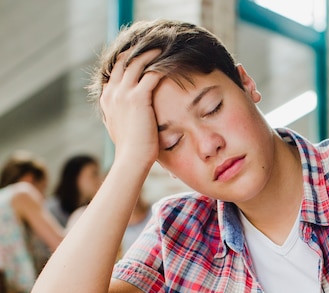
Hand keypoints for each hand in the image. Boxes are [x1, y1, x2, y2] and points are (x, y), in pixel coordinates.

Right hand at [99, 49, 163, 167]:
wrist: (131, 160)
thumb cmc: (132, 150)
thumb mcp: (121, 128)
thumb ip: (122, 115)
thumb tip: (128, 115)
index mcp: (107, 98)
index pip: (116, 70)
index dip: (128, 59)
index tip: (141, 53)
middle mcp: (112, 92)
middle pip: (124, 61)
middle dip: (138, 50)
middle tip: (154, 45)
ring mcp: (122, 94)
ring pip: (136, 63)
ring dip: (150, 53)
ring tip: (164, 48)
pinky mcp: (137, 98)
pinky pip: (150, 73)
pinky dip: (161, 65)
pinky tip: (171, 62)